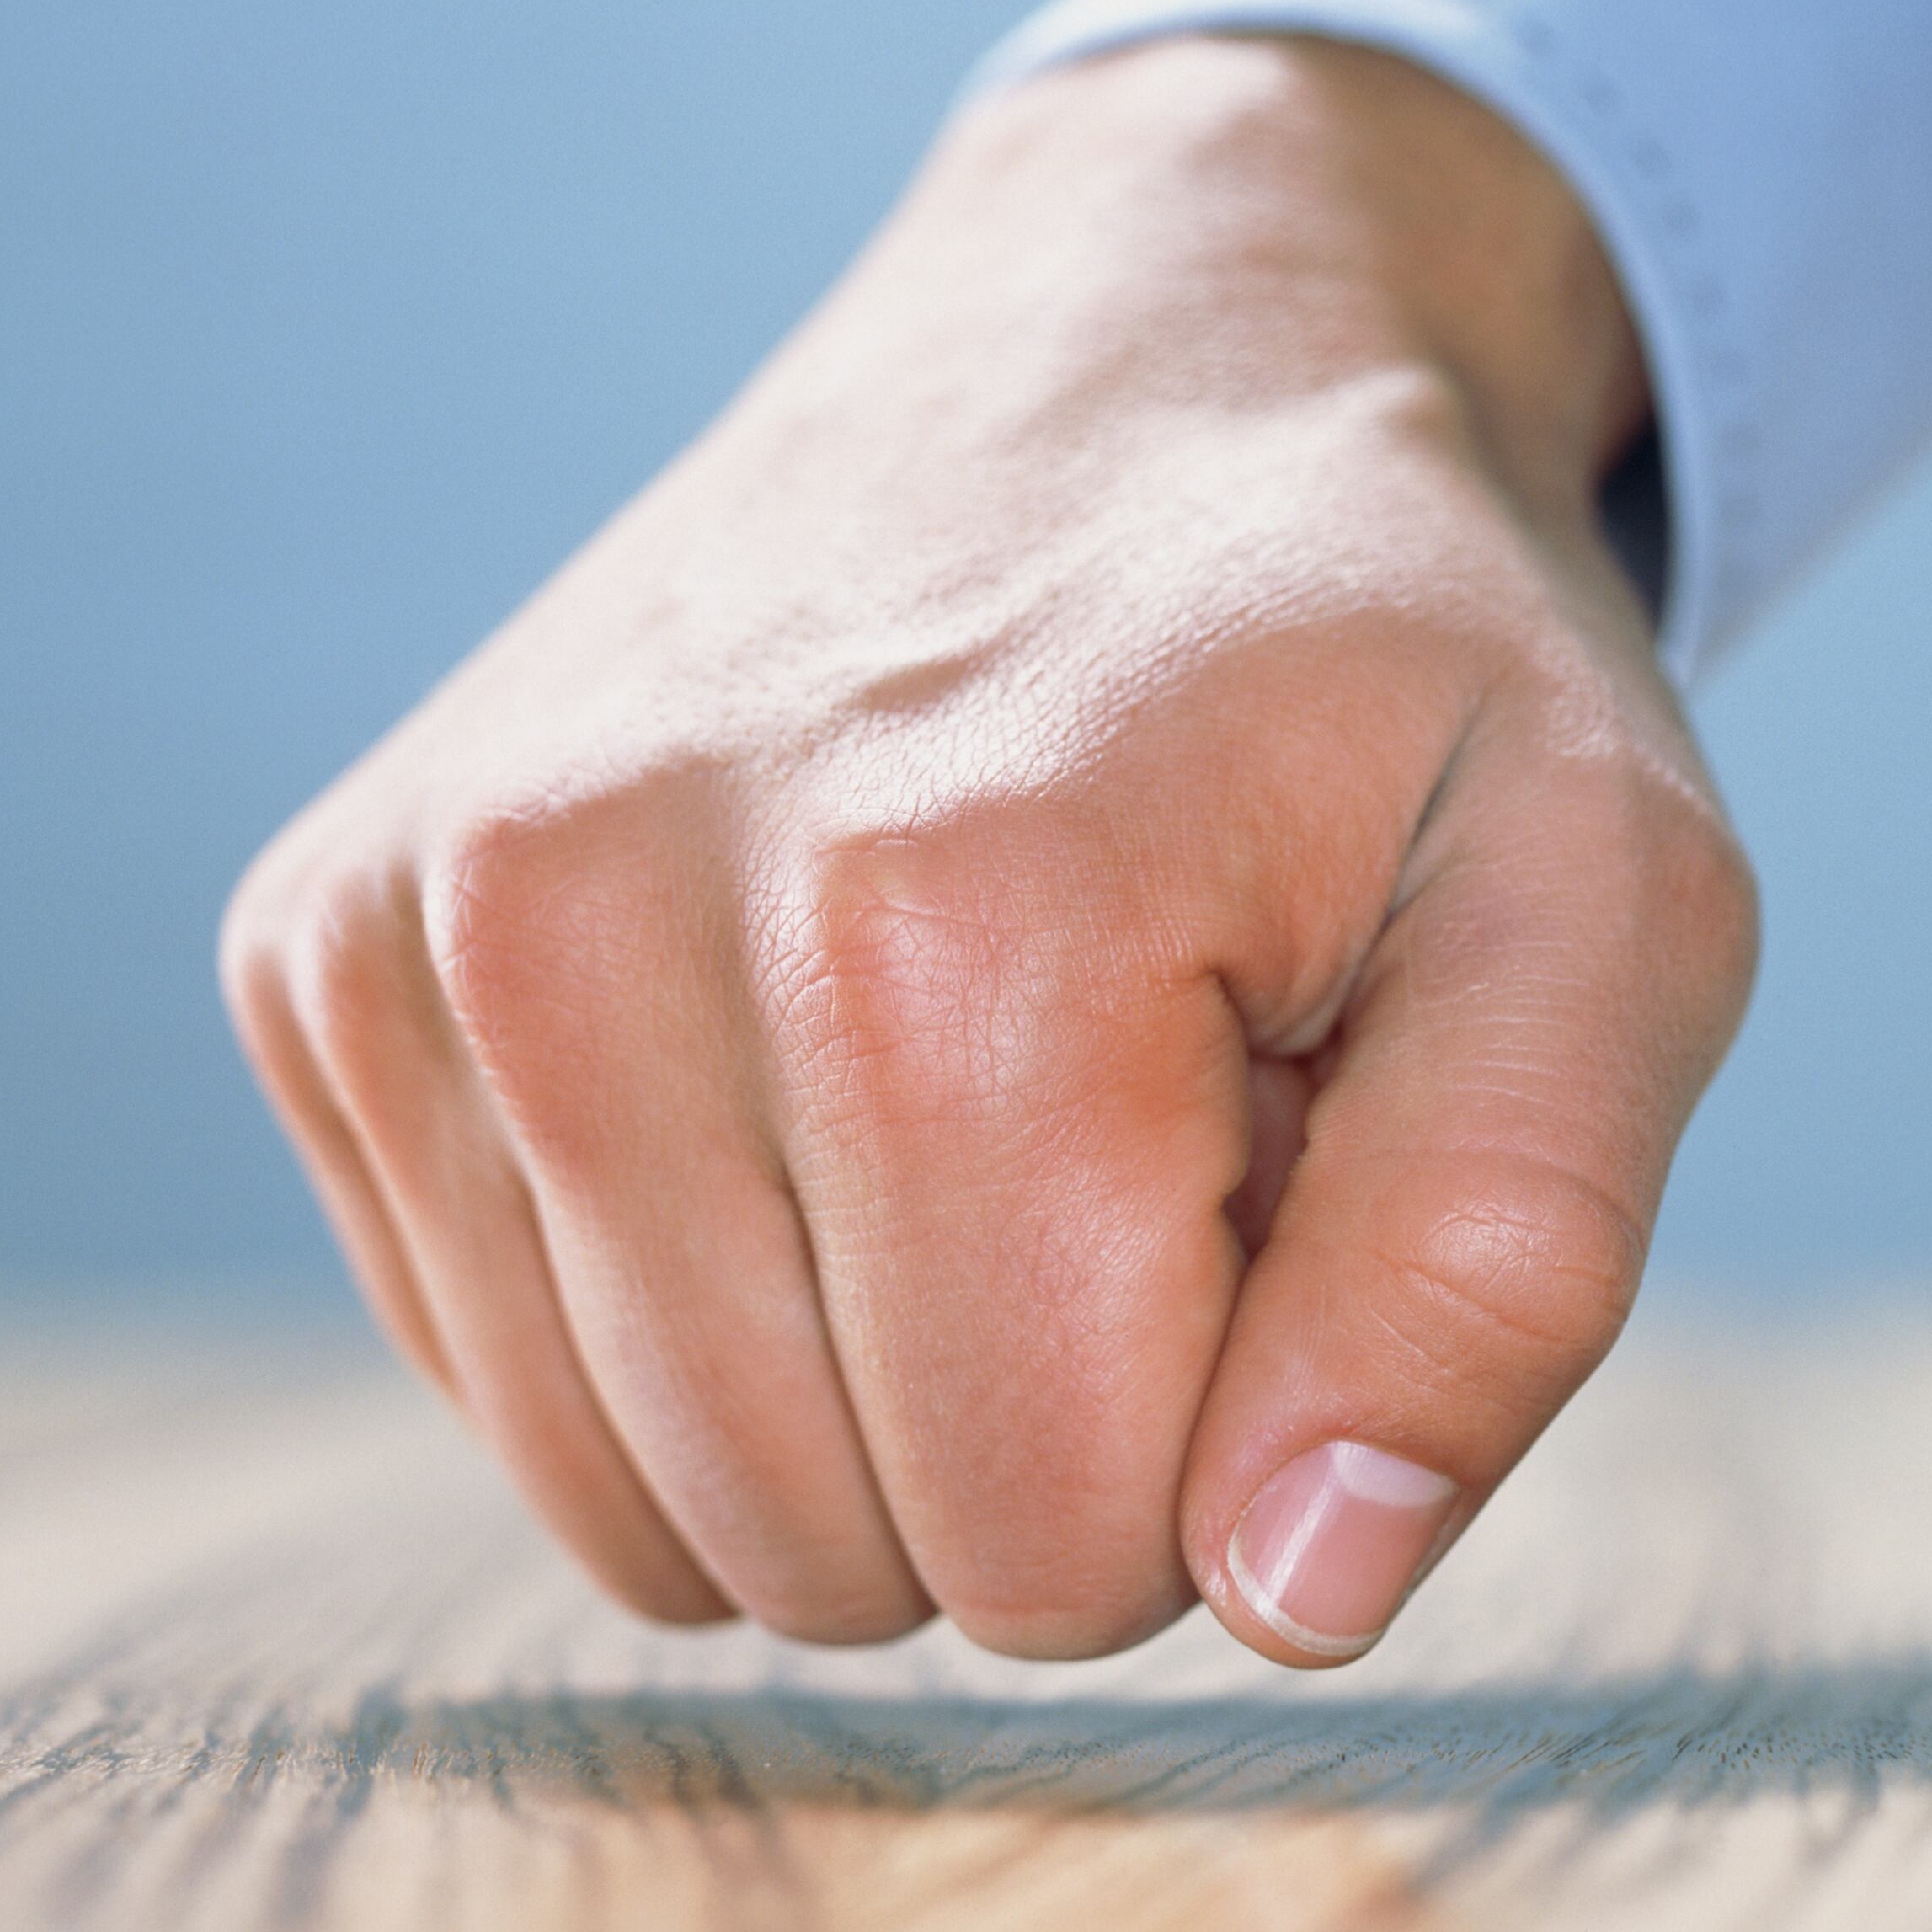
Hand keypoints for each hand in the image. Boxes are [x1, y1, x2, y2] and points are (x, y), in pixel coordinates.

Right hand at [219, 37, 1757, 1663]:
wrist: (1143, 339)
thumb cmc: (1396, 655)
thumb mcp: (1605, 913)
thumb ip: (1500, 1269)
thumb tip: (1292, 1592)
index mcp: (942, 926)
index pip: (1065, 1541)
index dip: (1233, 1411)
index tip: (1275, 1141)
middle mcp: (597, 924)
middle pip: (848, 1550)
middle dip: (1055, 1393)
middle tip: (1147, 1083)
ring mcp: (420, 937)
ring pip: (660, 1511)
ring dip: (875, 1363)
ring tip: (991, 1060)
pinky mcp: (326, 958)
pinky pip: (518, 1384)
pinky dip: (704, 1297)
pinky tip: (815, 1050)